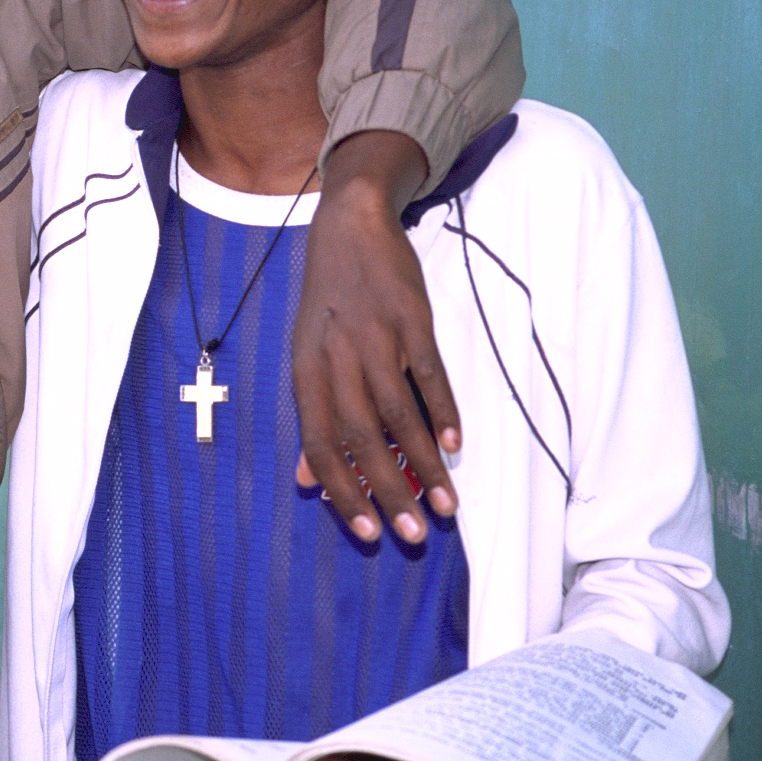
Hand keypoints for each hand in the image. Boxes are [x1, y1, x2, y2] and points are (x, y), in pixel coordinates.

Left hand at [294, 130, 458, 543]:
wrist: (349, 226)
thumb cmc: (328, 302)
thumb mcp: (307, 356)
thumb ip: (312, 419)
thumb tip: (305, 483)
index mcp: (306, 372)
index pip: (319, 444)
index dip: (341, 492)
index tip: (367, 532)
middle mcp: (336, 358)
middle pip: (361, 438)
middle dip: (389, 492)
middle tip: (415, 534)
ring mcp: (375, 337)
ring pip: (398, 413)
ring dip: (423, 464)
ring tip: (446, 505)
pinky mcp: (411, 319)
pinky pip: (429, 373)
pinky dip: (443, 410)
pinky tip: (456, 444)